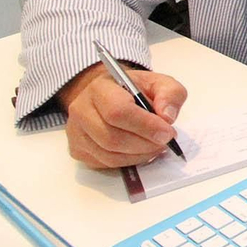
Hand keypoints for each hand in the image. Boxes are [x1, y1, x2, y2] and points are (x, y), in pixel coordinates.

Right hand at [59, 63, 185, 168]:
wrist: (110, 95)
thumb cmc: (135, 90)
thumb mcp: (158, 83)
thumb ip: (170, 94)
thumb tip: (167, 117)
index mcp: (100, 88)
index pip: (118, 111)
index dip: (145, 126)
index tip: (167, 133)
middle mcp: (81, 110)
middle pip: (112, 138)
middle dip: (145, 144)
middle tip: (165, 141)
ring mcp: (76, 132)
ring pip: (109, 155)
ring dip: (139, 155)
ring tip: (156, 146)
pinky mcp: (78, 150)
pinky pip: (105, 163)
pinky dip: (129, 161)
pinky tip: (141, 151)